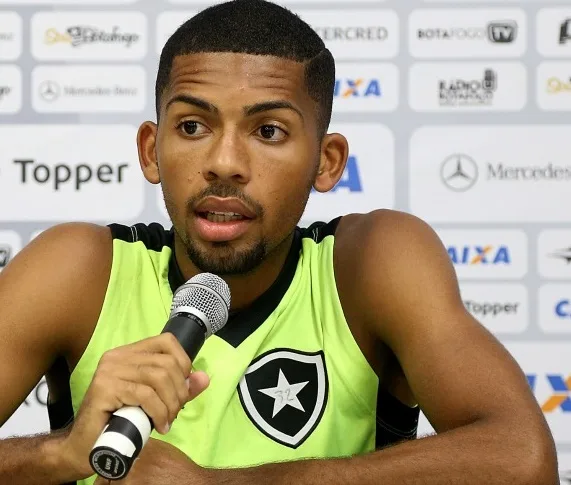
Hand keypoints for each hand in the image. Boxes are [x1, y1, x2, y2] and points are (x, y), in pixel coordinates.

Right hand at [60, 333, 209, 478]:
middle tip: (175, 411)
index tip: (183, 387)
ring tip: (167, 420)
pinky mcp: (104, 388)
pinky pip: (145, 395)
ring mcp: (109, 370)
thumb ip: (179, 388)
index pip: (166, 341)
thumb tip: (204, 378)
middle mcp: (117, 356)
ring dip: (170, 403)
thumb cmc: (119, 421)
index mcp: (129, 353)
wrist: (86, 446)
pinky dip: (159, 412)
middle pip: (166, 363)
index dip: (183, 361)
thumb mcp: (156, 401)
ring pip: (158, 378)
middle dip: (179, 390)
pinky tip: (160, 425)